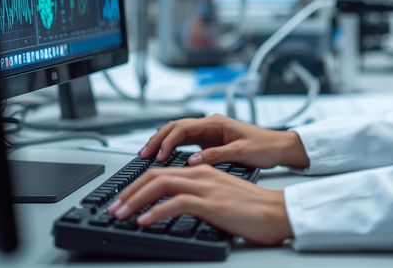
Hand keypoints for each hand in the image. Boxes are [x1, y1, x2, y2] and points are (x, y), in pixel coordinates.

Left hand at [108, 165, 292, 245]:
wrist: (278, 212)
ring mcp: (206, 187)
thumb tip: (176, 209)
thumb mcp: (221, 198)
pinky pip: (175, 203)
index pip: (161, 172)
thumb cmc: (254, 210)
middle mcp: (202, 174)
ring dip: (134, 200)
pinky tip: (143, 221)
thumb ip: (200, 197)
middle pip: (155, 175)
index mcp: (203, 171)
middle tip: (113, 207)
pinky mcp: (212, 203)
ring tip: (120, 214)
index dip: (137, 185)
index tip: (122, 200)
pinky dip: (154, 211)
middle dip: (129, 191)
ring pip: (160, 184)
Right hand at [140, 114, 309, 169]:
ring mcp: (210, 133)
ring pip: (179, 134)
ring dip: (163, 143)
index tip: (159, 156)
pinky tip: (165, 158)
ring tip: (148, 156)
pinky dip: (173, 149)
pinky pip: (187, 143)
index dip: (167, 141)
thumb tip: (192, 160)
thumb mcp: (241, 152)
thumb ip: (215, 155)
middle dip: (158, 139)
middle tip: (143, 154)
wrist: (280, 148)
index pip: (183, 128)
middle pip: (176, 128)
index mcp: (216, 122)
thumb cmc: (265, 147)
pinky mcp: (211, 142)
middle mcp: (211, 124)